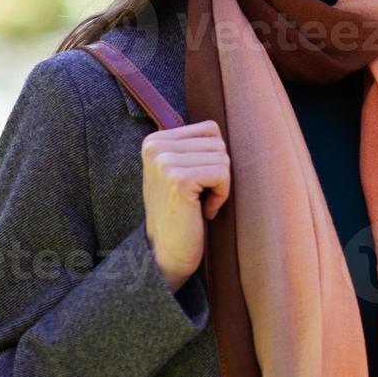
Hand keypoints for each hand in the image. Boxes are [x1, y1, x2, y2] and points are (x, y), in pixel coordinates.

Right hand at [141, 119, 229, 290]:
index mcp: (155, 140)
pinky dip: (221, 195)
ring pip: (223, 157)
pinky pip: (223, 173)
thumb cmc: (181, 213)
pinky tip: (203, 212)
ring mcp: (165, 162)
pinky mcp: (178, 179)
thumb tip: (221, 123)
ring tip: (199, 204)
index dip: (212, 159)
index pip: (210, 129)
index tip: (196, 185)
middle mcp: (155, 146)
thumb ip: (194, 146)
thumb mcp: (180, 171)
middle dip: (218, 173)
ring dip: (220, 185)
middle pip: (218, 142)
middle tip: (199, 198)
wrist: (167, 253)